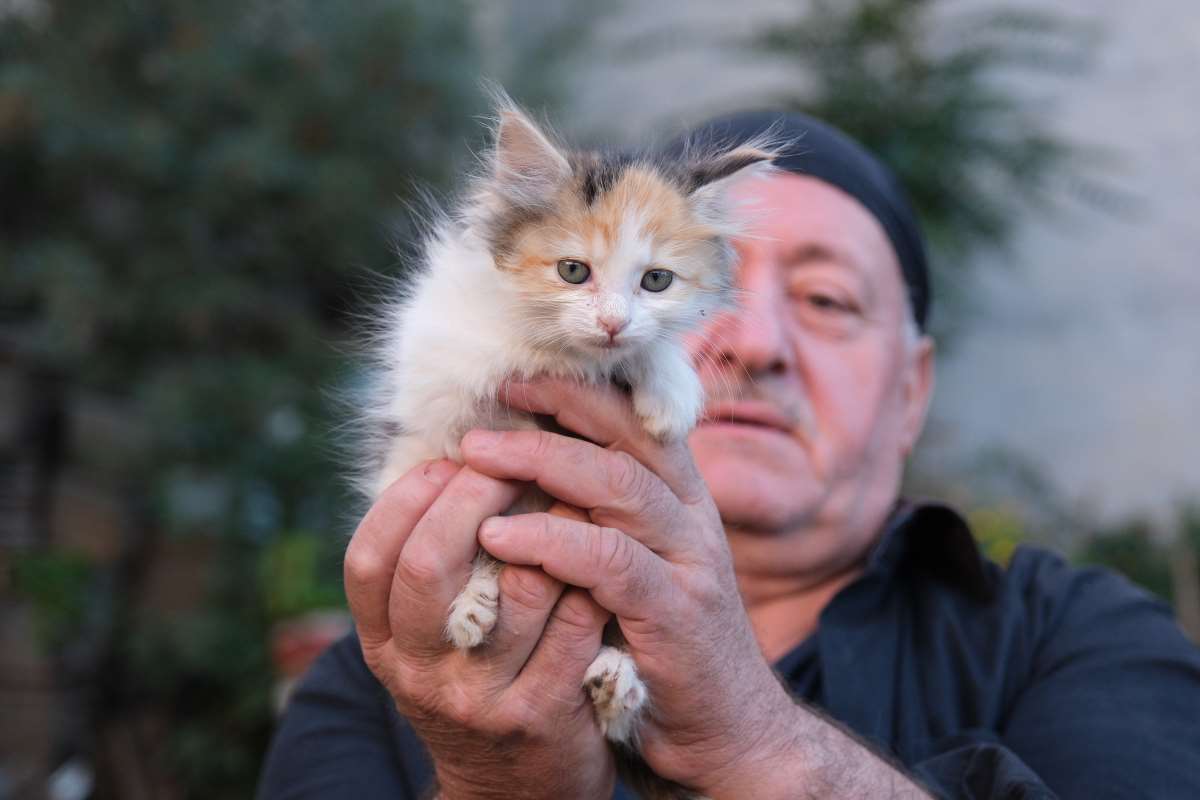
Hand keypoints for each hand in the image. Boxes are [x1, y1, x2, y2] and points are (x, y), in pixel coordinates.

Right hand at [343, 459, 614, 799]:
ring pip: (520, 585)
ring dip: (552, 524)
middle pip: (430, 564)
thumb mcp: (429, 639)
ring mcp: (481, 698)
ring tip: (571, 489)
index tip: (451, 460)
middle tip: (513, 459)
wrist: (517, 791)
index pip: (368, 559)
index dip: (408, 498)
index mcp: (384, 646)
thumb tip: (456, 457)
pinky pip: (576, 622)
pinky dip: (593, 572)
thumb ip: (430, 566)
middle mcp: (420, 674)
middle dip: (475, 494)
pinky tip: (607, 545)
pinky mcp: (544, 715)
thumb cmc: (477, 682)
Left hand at [459, 378, 802, 796]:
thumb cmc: (660, 644)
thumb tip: (521, 473)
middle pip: (625, 438)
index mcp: (680, 499)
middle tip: (482, 415)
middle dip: (551, 413)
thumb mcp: (634, 568)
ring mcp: (691, 563)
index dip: (573, 394)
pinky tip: (500, 536)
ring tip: (476, 460)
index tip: (512, 383)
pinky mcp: (678, 614)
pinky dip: (551, 541)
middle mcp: (692, 518)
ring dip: (541, 464)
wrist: (727, 732)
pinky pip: (610, 561)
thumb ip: (598, 519)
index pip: (633, 420)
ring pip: (619, 487)